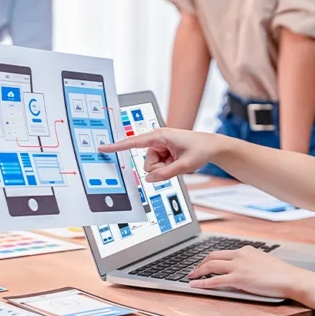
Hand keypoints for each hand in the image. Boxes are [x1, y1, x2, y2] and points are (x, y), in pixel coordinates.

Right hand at [97, 128, 221, 181]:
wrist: (212, 147)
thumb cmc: (200, 150)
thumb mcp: (184, 165)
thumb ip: (165, 174)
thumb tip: (149, 179)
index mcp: (160, 136)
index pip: (133, 142)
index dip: (117, 146)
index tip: (102, 148)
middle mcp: (157, 140)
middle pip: (147, 164)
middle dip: (160, 169)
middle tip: (176, 164)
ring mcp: (160, 147)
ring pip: (152, 167)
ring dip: (165, 169)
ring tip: (178, 161)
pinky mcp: (162, 152)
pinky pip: (158, 167)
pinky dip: (168, 168)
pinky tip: (177, 161)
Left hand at [187, 246, 314, 298]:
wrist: (291, 279)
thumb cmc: (282, 274)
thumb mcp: (264, 262)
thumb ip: (251, 262)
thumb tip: (244, 269)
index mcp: (246, 250)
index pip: (223, 251)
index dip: (210, 258)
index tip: (204, 262)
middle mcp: (240, 255)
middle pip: (213, 255)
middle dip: (200, 263)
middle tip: (193, 269)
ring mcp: (239, 266)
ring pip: (211, 266)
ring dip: (198, 271)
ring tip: (190, 276)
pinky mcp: (239, 279)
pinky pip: (215, 280)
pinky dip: (202, 282)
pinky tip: (194, 285)